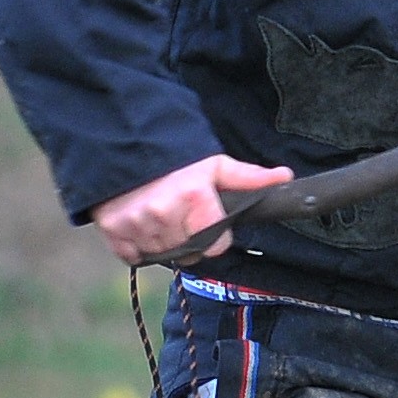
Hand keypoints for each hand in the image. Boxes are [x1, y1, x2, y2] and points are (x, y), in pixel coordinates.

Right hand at [92, 154, 294, 265]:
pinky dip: (138, 246)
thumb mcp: (214, 164)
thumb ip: (249, 177)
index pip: (215, 246)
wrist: (124, 141)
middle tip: (179, 213)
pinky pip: (134, 256)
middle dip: (188, 237)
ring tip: (160, 215)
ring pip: (162, 255)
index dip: (215, 235)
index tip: (205, 219)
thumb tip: (284, 176)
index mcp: (193, 196)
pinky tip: (141, 224)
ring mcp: (136, 222)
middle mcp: (164, 212)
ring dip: (164, 242)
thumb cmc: (175, 157)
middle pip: (189, 252)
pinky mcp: (112, 228)